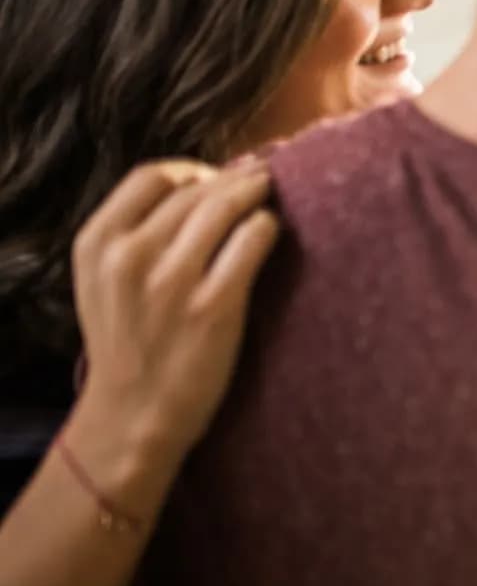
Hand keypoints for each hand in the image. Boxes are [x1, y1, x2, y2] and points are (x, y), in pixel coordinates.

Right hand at [66, 160, 280, 484]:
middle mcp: (131, 256)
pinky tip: (270, 232)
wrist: (135, 414)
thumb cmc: (127, 344)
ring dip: (254, 196)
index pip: (151, 177)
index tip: (213, 178)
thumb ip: (133, 234)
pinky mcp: (215, 304)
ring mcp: (173, 280)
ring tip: (267, 196)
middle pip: (195, 189)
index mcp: (97, 244)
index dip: (191, 171)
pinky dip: (267, 227)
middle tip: (257, 179)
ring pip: (227, 206)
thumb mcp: (103, 281)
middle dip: (231, 181)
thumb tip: (195, 187)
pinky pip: (253, 239)